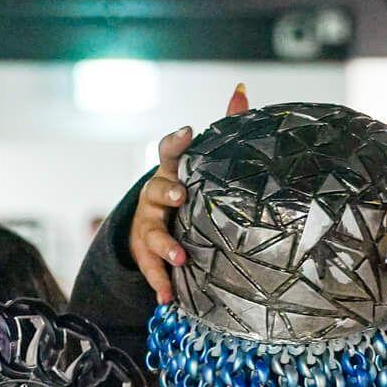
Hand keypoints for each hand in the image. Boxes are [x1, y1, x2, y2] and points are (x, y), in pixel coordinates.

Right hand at [129, 85, 253, 305]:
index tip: (189, 133)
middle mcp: (155, 197)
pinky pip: (151, 270)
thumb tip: (241, 89)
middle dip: (167, 192)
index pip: (169, 151)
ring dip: (165, 246)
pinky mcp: (146, 256)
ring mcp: (148, 227)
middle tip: (181, 196)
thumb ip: (223, 127)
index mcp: (171, 172)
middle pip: (156, 190)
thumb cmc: (187, 190)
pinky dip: (159, 284)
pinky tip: (168, 298)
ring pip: (152, 234)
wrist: (151, 228)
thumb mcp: (201, 163)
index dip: (176, 142)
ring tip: (180, 257)